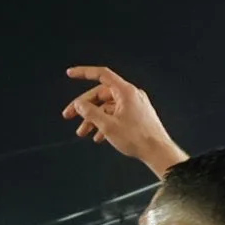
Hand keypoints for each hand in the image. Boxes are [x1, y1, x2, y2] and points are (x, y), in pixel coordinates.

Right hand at [62, 67, 186, 173]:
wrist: (156, 151)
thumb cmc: (136, 138)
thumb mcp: (108, 126)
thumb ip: (90, 113)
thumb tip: (79, 104)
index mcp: (125, 92)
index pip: (102, 75)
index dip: (84, 73)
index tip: (70, 74)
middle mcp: (130, 95)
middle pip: (101, 94)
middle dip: (84, 107)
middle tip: (68, 116)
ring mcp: (134, 105)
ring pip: (106, 107)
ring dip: (92, 119)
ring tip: (82, 132)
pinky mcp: (136, 115)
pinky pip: (115, 114)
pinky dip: (104, 123)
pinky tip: (98, 137)